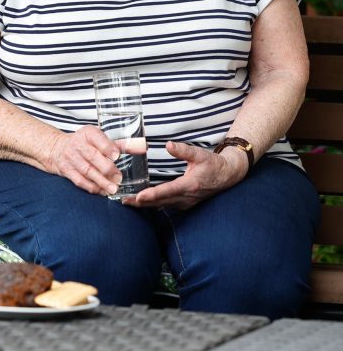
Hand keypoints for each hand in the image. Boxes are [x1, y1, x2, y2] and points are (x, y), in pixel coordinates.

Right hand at [48, 125, 123, 195]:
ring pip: (87, 171)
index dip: (106, 147)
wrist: (57, 148)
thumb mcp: (98, 138)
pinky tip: (102, 191)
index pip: (96, 138)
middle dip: (106, 169)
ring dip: (101, 181)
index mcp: (87, 133)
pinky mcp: (66, 170)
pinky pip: (80, 181)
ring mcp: (70, 158)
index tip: (116, 155)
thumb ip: (119, 144)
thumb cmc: (84, 143)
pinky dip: (92, 187)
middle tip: (119, 178)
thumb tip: (140, 147)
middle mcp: (77, 144)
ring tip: (113, 188)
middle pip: (92, 156)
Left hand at [123, 141, 247, 209]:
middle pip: (160, 202)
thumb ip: (183, 150)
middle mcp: (186, 197)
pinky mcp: (185, 203)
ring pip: (162, 205)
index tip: (138, 197)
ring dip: (145, 205)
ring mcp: (186, 202)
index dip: (152, 195)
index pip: (167, 191)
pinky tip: (142, 203)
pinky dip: (153, 205)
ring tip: (127, 203)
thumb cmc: (213, 163)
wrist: (228, 175)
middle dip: (141, 203)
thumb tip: (168, 145)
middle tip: (123, 201)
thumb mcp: (200, 154)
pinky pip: (166, 206)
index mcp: (189, 185)